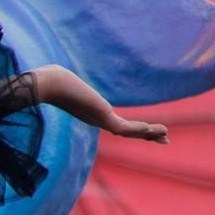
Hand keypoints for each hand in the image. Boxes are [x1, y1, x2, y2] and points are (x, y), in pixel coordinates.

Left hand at [30, 65, 168, 144]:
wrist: (49, 84)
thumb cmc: (54, 82)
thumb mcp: (69, 82)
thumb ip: (70, 83)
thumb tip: (59, 73)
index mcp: (93, 113)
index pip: (119, 124)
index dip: (136, 129)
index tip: (149, 130)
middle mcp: (97, 119)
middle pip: (128, 131)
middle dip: (147, 135)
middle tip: (165, 140)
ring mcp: (99, 120)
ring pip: (128, 131)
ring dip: (148, 133)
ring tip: (165, 134)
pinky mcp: (100, 117)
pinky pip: (123, 127)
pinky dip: (138, 129)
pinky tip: (152, 128)